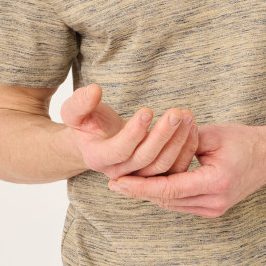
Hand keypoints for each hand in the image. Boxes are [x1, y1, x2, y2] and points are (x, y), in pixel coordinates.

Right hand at [60, 84, 197, 179]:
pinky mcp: (155, 173)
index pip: (119, 150)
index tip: (147, 110)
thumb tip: (94, 90)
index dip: (133, 133)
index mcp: (98, 158)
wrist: (97, 140)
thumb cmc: (87, 122)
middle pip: (145, 159)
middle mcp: (119, 172)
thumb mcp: (74, 111)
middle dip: (162, 135)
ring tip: (188, 116)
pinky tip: (192, 126)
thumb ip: (80, 102)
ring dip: (178, 141)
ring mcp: (138, 175)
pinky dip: (185, 148)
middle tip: (176, 113)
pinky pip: (174, 167)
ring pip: (163, 165)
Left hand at [108, 122, 265, 217]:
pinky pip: (182, 204)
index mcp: (216, 182)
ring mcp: (215, 209)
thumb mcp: (212, 134)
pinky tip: (146, 185)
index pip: (169, 189)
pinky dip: (165, 194)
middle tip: (112, 183)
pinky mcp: (214, 209)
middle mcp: (215, 201)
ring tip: (124, 184)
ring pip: (173, 205)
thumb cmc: (243, 140)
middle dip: (140, 192)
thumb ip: (183, 142)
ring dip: (150, 195)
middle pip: (167, 201)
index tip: (117, 182)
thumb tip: (153, 148)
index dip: (140, 187)